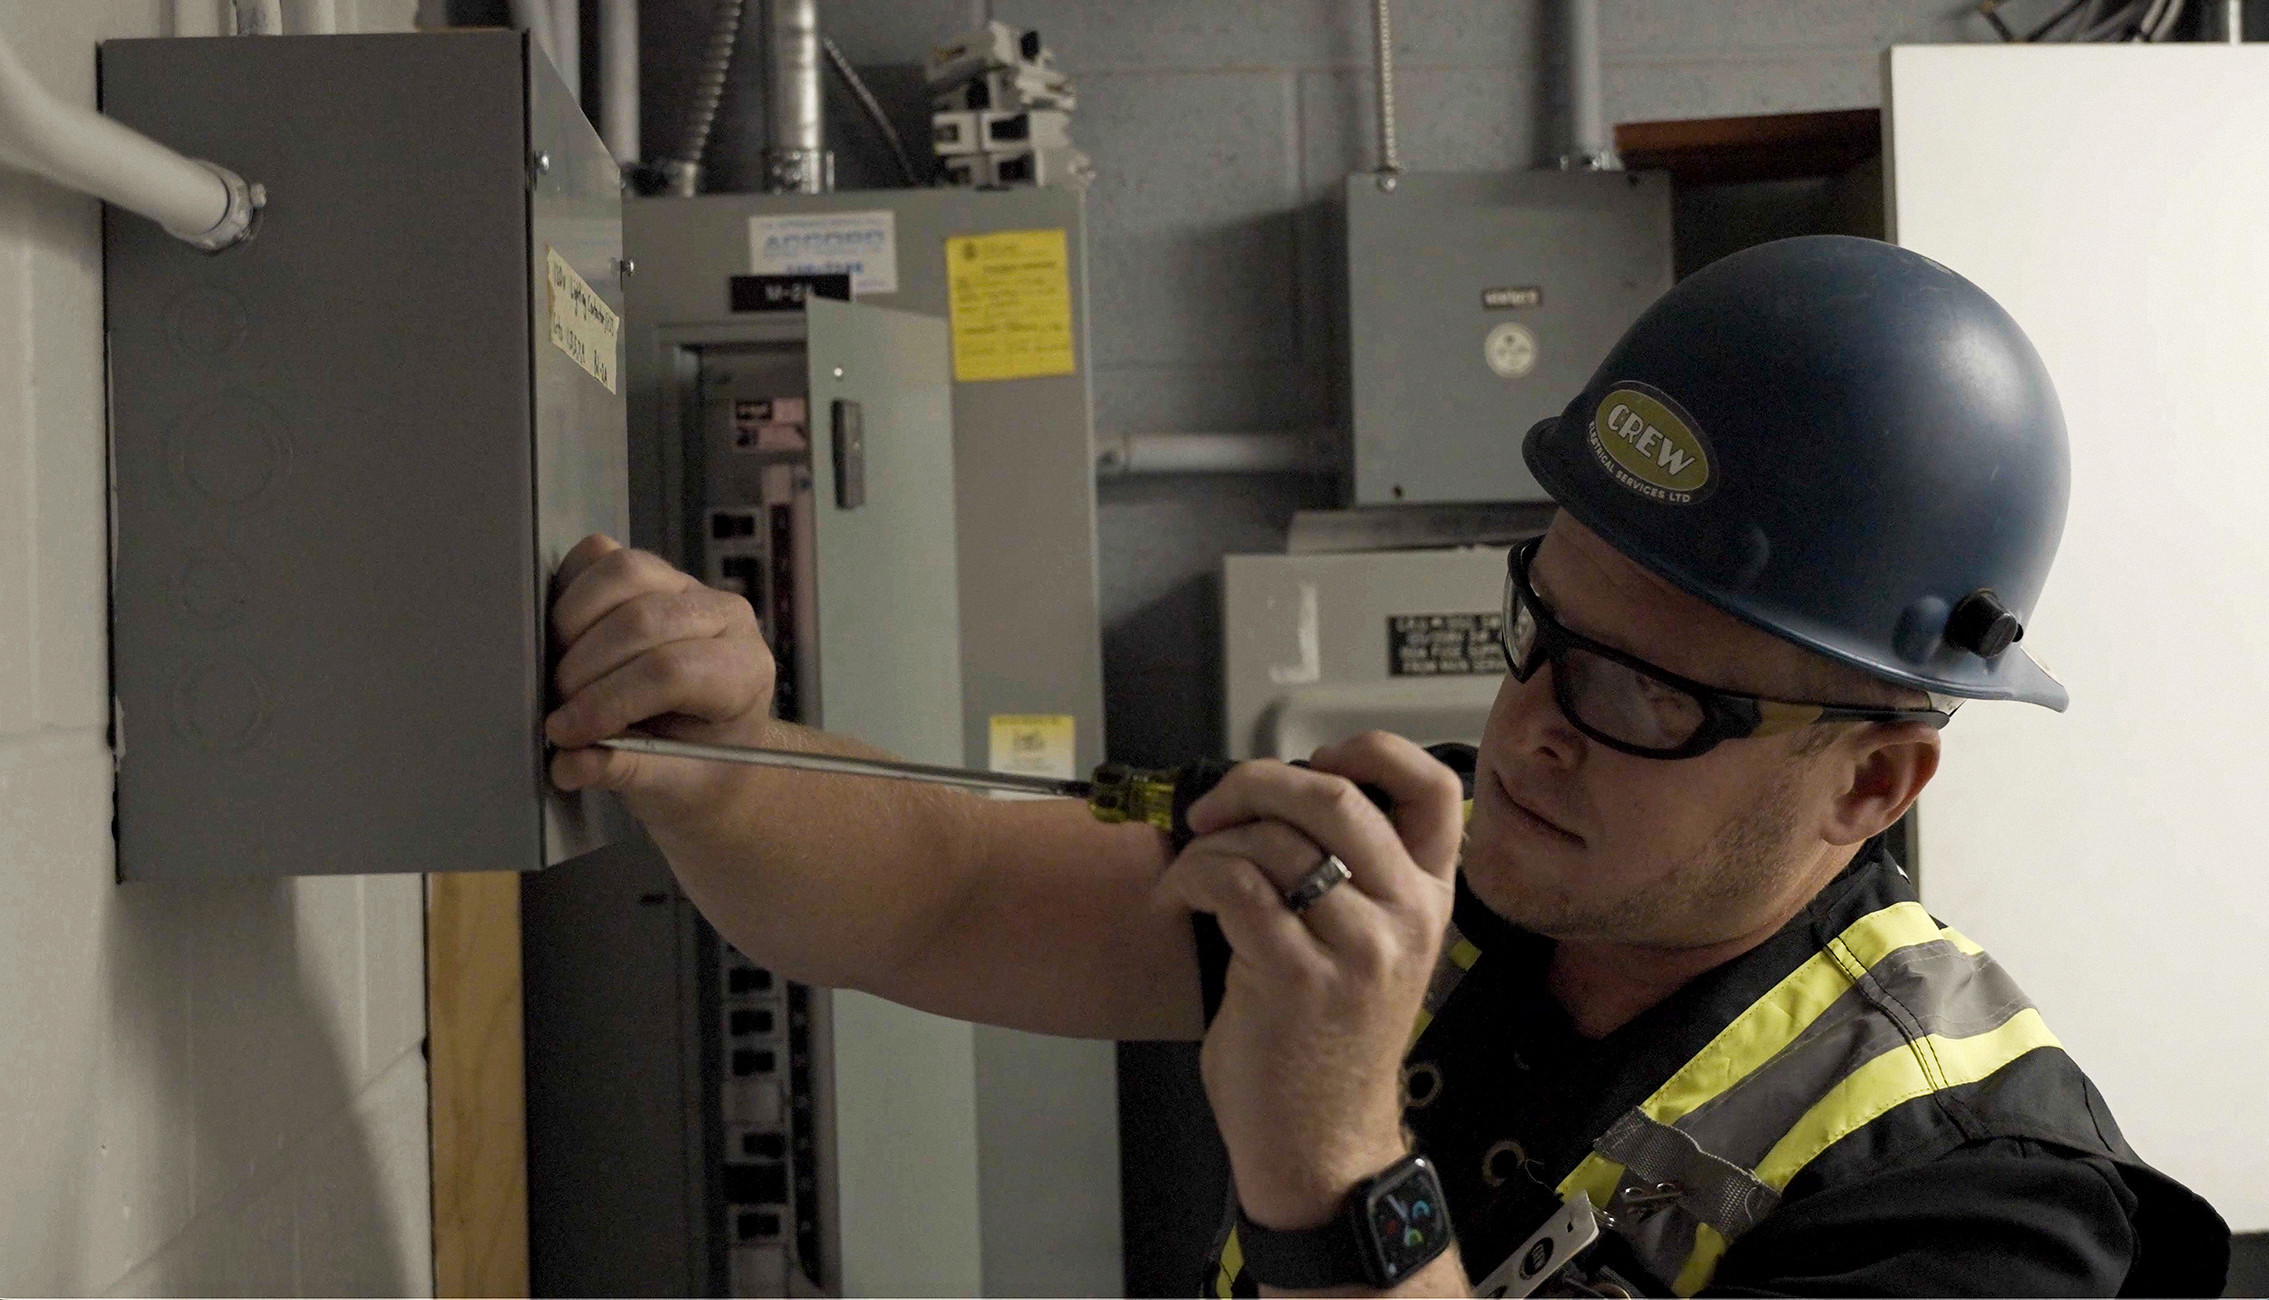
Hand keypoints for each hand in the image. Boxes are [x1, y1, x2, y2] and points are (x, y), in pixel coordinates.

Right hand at [545, 534, 776, 830]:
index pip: (671, 671)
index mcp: (745, 673)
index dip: (607, 701)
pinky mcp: (653, 572)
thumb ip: (623, 770)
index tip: (566, 734)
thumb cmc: (697, 767)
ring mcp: (690, 586)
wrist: (712, 748)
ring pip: (623, 574)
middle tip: (558, 713)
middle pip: (641, 620)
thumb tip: (571, 763)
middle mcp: (726, 618)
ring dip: (573, 626)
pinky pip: (601, 557)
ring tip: (562, 676)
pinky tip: (565, 639)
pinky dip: (570, 591)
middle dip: (583, 670)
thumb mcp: (669, 786)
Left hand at [1156, 733, 1464, 1231]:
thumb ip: (1349, 877)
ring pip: (1273, 840)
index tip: (1315, 757)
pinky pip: (1233, 885)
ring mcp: (1357, 947)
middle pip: (1335, 795)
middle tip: (1214, 808)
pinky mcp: (1296, 976)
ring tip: (1189, 874)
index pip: (1431, 788)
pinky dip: (1191, 878)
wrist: (1322, 1145)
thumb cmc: (1326, 1047)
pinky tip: (1177, 901)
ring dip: (1211, 843)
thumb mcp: (1369, 952)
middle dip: (1256, 783)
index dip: (1370, 750)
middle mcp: (1404, 917)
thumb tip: (1274, 803)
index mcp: (1429, 900)